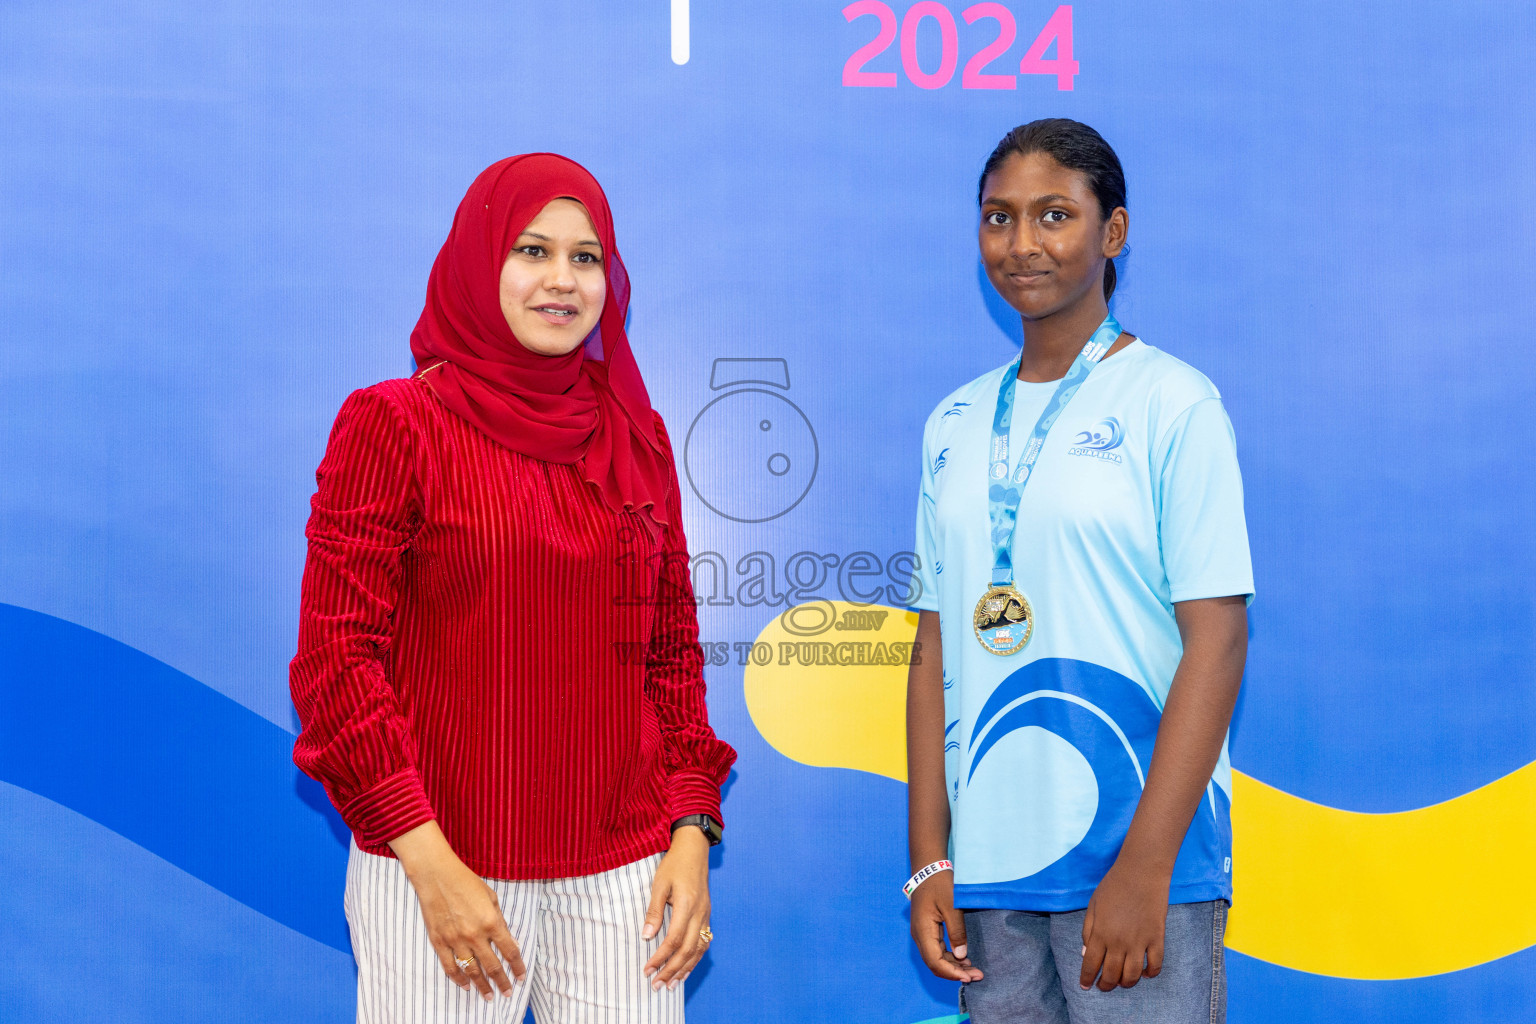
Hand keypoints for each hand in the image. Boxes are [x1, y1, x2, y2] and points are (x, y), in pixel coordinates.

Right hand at [390, 822, 526, 1000]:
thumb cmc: (467, 882)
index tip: (521, 977)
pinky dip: (458, 979)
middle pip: (492, 966)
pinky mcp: (439, 942)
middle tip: (508, 993)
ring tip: (489, 996)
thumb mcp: (492, 897)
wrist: (437, 876)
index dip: (517, 967)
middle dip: (502, 982)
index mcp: (491, 922)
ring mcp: (455, 940)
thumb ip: (501, 921)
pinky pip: (450, 967)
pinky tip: (466, 986)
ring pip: (472, 971)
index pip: (510, 951)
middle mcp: (475, 935)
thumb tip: (509, 942)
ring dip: (482, 986)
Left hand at [642, 826, 711, 990]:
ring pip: (698, 950)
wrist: (695, 849)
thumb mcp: (659, 884)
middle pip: (687, 950)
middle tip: (656, 985)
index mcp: (686, 905)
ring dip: (684, 969)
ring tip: (671, 985)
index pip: (674, 940)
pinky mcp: (706, 915)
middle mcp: (699, 913)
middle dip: (671, 970)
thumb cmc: (674, 864)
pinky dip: (694, 959)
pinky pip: (703, 943)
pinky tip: (685, 969)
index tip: (647, 970)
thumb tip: (646, 936)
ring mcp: (705, 915)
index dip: (660, 958)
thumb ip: (653, 911)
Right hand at [909, 870, 982, 981]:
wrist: (929, 868)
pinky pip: (937, 949)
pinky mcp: (927, 929)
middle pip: (935, 963)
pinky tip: (964, 959)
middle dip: (955, 973)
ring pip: (936, 958)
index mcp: (923, 931)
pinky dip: (950, 957)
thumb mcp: (952, 906)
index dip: (951, 973)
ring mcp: (922, 933)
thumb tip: (961, 956)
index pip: (935, 961)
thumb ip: (957, 932)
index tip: (969, 977)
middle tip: (977, 976)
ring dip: (954, 966)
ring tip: (973, 971)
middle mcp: (919, 935)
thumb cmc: (940, 884)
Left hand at [1079, 858, 1169, 990]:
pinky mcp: (1157, 938)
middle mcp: (1118, 942)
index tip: (1085, 986)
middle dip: (1105, 985)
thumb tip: (1085, 953)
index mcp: (1100, 933)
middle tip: (1103, 986)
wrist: (1141, 872)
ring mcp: (1139, 942)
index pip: (1091, 964)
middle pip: (1112, 974)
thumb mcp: (1093, 905)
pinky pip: (1156, 965)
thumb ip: (1088, 929)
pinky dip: (1151, 974)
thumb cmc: (1114, 885)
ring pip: (1133, 975)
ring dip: (1126, 983)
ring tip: (1122, 983)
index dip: (1087, 978)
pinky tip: (1145, 974)